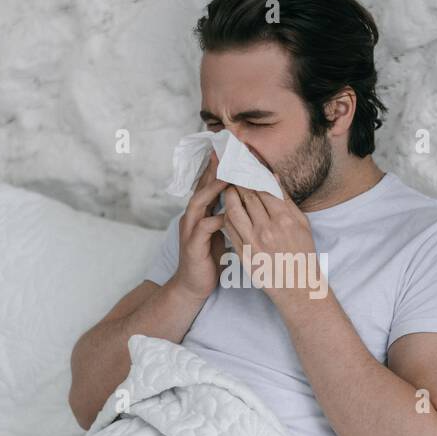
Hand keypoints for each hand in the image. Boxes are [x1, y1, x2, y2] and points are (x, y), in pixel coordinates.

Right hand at [167, 151, 227, 303]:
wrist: (194, 284)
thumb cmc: (211, 257)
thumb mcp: (222, 231)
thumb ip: (229, 214)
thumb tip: (246, 198)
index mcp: (201, 212)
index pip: (208, 184)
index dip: (218, 168)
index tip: (230, 151)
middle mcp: (192, 217)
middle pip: (201, 187)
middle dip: (213, 170)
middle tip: (225, 153)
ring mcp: (190, 230)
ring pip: (199, 203)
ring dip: (212, 190)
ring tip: (228, 178)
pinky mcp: (192, 245)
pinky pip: (203, 228)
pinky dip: (215, 220)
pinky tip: (227, 215)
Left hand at [219, 184, 323, 309]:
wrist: (296, 285)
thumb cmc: (302, 252)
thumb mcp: (302, 224)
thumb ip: (286, 200)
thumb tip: (273, 177)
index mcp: (284, 219)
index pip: (262, 189)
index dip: (252, 175)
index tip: (247, 167)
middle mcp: (267, 229)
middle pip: (246, 197)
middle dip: (239, 182)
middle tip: (233, 173)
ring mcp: (253, 242)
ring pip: (233, 210)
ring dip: (229, 196)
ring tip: (229, 189)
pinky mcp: (243, 253)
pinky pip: (229, 228)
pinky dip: (227, 215)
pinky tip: (229, 210)